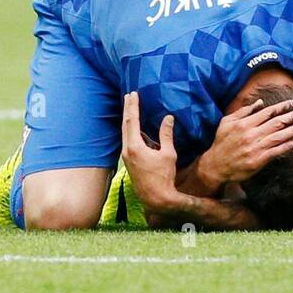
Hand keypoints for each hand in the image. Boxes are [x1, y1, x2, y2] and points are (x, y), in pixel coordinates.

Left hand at [121, 91, 179, 213]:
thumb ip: (166, 135)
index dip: (132, 106)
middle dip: (127, 109)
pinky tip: (134, 128)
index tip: (133, 94)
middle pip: (125, 124)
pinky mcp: (128, 162)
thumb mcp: (168, 154)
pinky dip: (129, 130)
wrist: (156, 199)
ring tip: (130, 108)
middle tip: (129, 96)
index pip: (132, 120)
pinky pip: (127, 140)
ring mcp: (126, 156)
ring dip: (128, 119)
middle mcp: (126, 150)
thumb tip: (168, 118)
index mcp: (134, 146)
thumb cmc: (164, 177)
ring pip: (124, 132)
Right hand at [199, 96, 292, 188]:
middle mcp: (251, 134)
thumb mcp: (227, 122)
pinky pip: (275, 152)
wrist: (217, 164)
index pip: (267, 112)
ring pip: (278, 136)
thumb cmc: (222, 141)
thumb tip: (259, 102)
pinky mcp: (258, 160)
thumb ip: (244, 111)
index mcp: (244, 123)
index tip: (292, 104)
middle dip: (292, 116)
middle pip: (276, 123)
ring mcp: (255, 147)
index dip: (281, 107)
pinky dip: (285, 147)